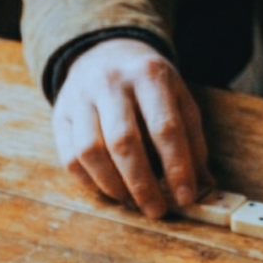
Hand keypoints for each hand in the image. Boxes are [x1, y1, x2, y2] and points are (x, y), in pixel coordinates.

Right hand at [53, 37, 210, 218]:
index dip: (176, 167)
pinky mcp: (60, 115)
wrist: (103, 52)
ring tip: (131, 202)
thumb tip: (202, 185)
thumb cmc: (147, 85)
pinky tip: (109, 189)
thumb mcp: (178, 98)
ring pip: (90, 151)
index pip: (164, 127)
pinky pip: (70, 157)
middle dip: (142, 184)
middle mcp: (111, 82)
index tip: (185, 197)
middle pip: (123, 141)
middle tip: (156, 210)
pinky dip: (90, 182)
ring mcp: (80, 98)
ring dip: (113, 186)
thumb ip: (192, 139)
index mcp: (149, 74)